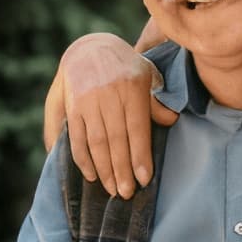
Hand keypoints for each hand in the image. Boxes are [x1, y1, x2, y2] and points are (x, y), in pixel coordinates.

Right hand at [46, 32, 176, 196]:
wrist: (89, 47)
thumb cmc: (125, 67)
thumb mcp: (146, 75)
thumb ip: (155, 100)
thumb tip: (171, 120)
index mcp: (131, 87)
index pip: (136, 129)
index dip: (140, 156)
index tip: (144, 179)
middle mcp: (107, 94)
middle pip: (115, 139)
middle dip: (121, 170)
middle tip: (126, 194)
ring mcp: (86, 101)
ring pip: (95, 141)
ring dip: (103, 169)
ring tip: (112, 189)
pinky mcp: (70, 106)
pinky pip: (75, 137)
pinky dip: (82, 159)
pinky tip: (91, 175)